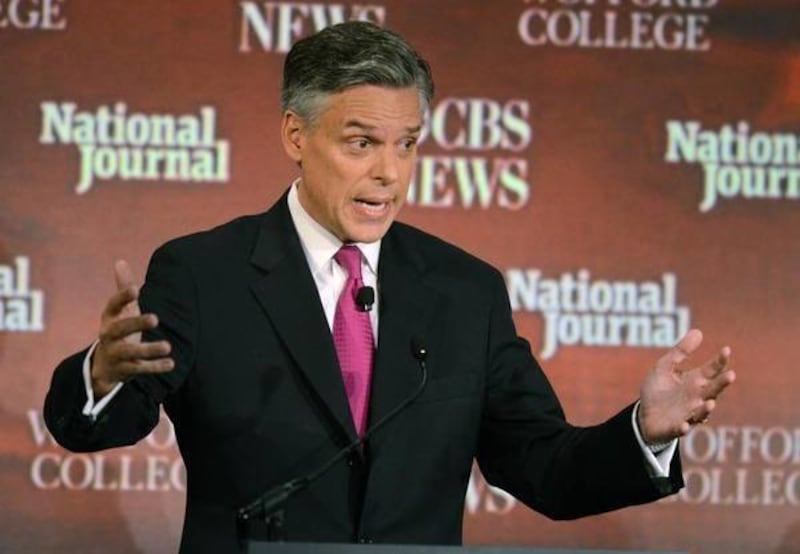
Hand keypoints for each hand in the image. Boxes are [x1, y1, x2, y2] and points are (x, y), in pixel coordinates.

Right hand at [90, 260, 173, 397]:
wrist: (104, 365)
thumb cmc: (118, 329)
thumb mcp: (121, 309)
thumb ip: (123, 287)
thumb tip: (120, 261)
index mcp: (109, 318)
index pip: (112, 306)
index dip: (122, 297)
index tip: (135, 289)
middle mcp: (109, 336)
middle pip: (120, 330)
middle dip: (136, 324)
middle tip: (155, 318)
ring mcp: (116, 354)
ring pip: (130, 353)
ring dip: (148, 349)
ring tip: (168, 346)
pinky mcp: (125, 370)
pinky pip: (140, 369)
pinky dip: (154, 367)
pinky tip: (171, 363)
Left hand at [638, 329, 734, 443]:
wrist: (644, 415)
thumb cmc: (658, 390)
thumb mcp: (665, 366)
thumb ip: (681, 351)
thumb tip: (698, 331)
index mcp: (695, 382)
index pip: (711, 370)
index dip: (719, 361)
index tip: (726, 349)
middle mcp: (696, 398)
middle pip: (712, 391)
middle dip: (721, 384)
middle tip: (731, 375)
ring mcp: (688, 414)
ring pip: (701, 412)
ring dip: (706, 409)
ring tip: (709, 403)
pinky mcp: (675, 427)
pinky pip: (681, 429)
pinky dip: (684, 428)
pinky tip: (684, 425)